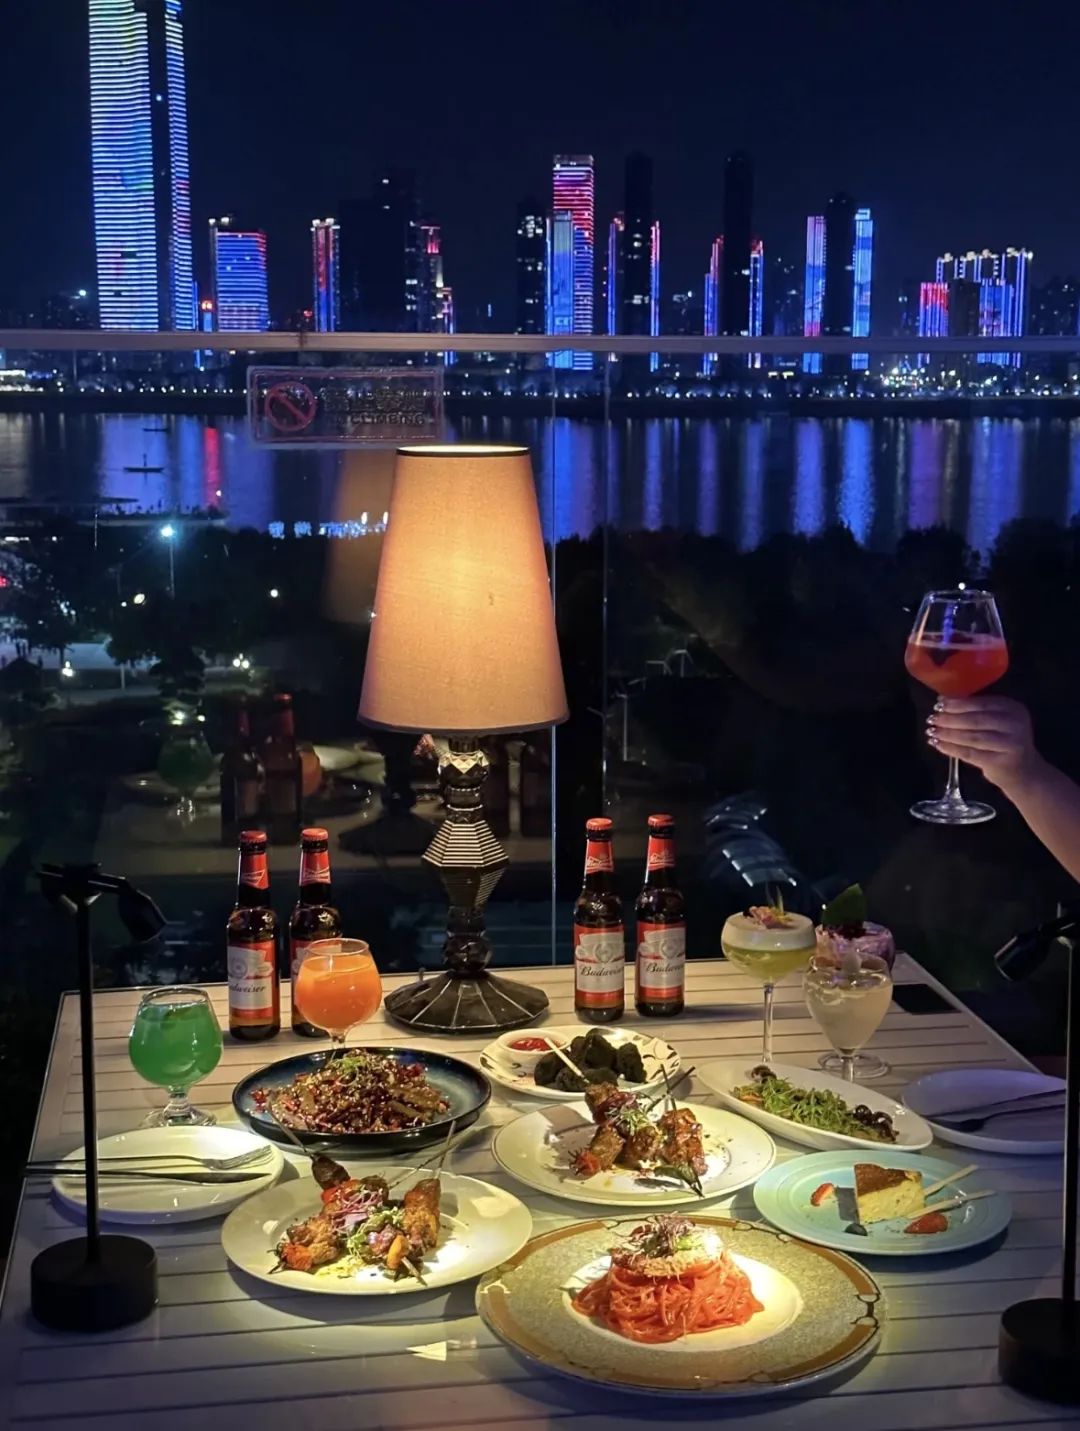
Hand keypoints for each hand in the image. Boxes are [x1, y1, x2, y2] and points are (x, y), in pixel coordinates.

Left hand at [926, 696, 1042, 793]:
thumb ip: (976, 710)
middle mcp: (1014, 724)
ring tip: (931, 731)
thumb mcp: (998, 721)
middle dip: (950, 718)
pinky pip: (970, 753)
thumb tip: (943, 701)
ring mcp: (1009, 744)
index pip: (981, 703)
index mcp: (1013, 708)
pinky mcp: (1000, 762)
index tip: (939, 704)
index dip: (957, 703)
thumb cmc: (1004, 742)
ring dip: (948, 733)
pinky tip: (938, 744)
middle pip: (975, 720)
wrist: (1024, 772)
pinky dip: (951, 748)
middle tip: (932, 718)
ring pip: (972, 737)